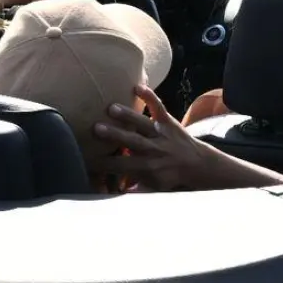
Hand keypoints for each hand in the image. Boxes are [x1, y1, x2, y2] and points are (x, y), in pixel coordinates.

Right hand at [92, 85, 282, 190]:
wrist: (198, 164)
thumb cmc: (170, 176)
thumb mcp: (153, 188)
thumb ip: (134, 191)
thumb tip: (113, 197)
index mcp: (146, 167)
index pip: (120, 165)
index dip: (102, 162)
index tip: (85, 157)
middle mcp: (152, 149)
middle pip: (131, 141)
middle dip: (114, 135)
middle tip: (96, 128)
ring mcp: (161, 133)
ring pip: (143, 123)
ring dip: (128, 116)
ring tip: (111, 108)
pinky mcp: (169, 121)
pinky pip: (158, 107)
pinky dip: (149, 96)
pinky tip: (136, 86)